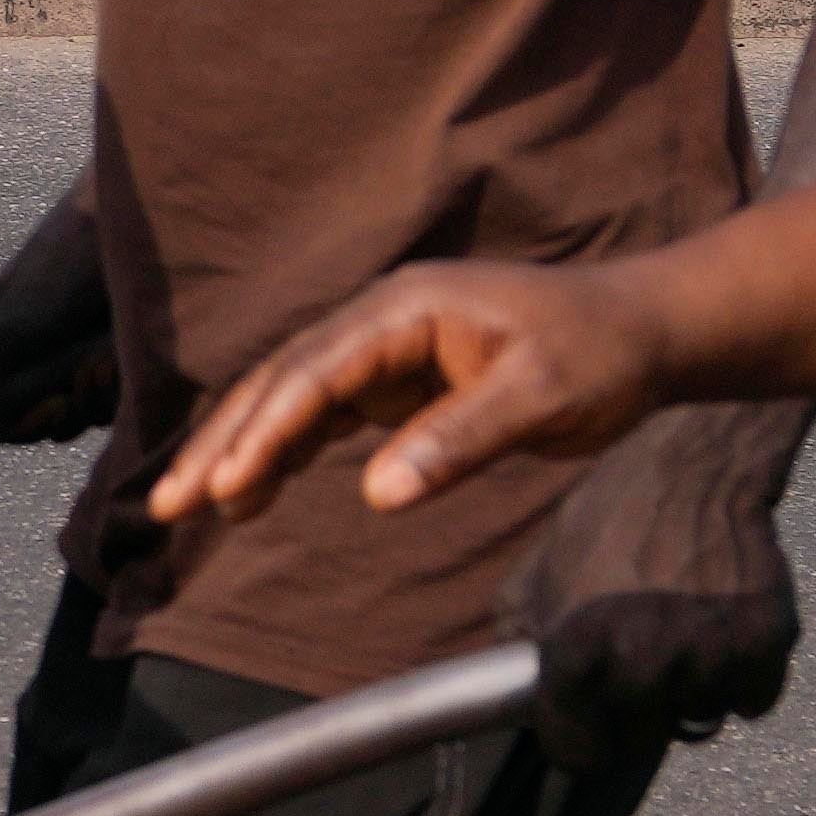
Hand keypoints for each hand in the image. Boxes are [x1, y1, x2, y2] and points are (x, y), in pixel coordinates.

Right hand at [0, 194, 121, 444]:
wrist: (135, 223)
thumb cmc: (65, 267)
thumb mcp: (15, 326)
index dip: (27, 424)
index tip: (54, 404)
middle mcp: (22, 361)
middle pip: (45, 423)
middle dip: (74, 401)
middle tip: (89, 362)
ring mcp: (67, 358)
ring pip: (83, 412)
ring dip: (105, 386)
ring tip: (111, 344)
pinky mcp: (102, 353)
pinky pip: (112, 395)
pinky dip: (125, 377)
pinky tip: (126, 345)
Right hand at [146, 257, 674, 529]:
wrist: (643, 333)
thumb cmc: (600, 355)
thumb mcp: (541, 398)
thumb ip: (460, 441)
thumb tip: (380, 495)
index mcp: (407, 307)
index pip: (317, 370)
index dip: (267, 429)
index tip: (228, 485)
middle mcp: (383, 320)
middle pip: (283, 379)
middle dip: (225, 441)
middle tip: (172, 502)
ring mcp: (386, 351)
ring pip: (293, 398)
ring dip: (243, 449)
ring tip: (191, 507)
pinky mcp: (398, 382)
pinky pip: (324, 415)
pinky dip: (284, 453)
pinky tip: (254, 495)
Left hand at [509, 416, 804, 755]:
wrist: (695, 462)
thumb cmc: (612, 513)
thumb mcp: (541, 569)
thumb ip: (518, 637)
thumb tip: (506, 690)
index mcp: (578, 653)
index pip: (578, 755)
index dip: (581, 740)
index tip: (590, 724)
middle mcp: (644, 663)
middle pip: (641, 743)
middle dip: (636, 714)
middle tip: (641, 666)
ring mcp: (711, 655)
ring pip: (700, 721)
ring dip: (691, 693)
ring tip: (683, 639)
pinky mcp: (766, 642)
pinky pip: (752, 699)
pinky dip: (742, 678)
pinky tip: (722, 633)